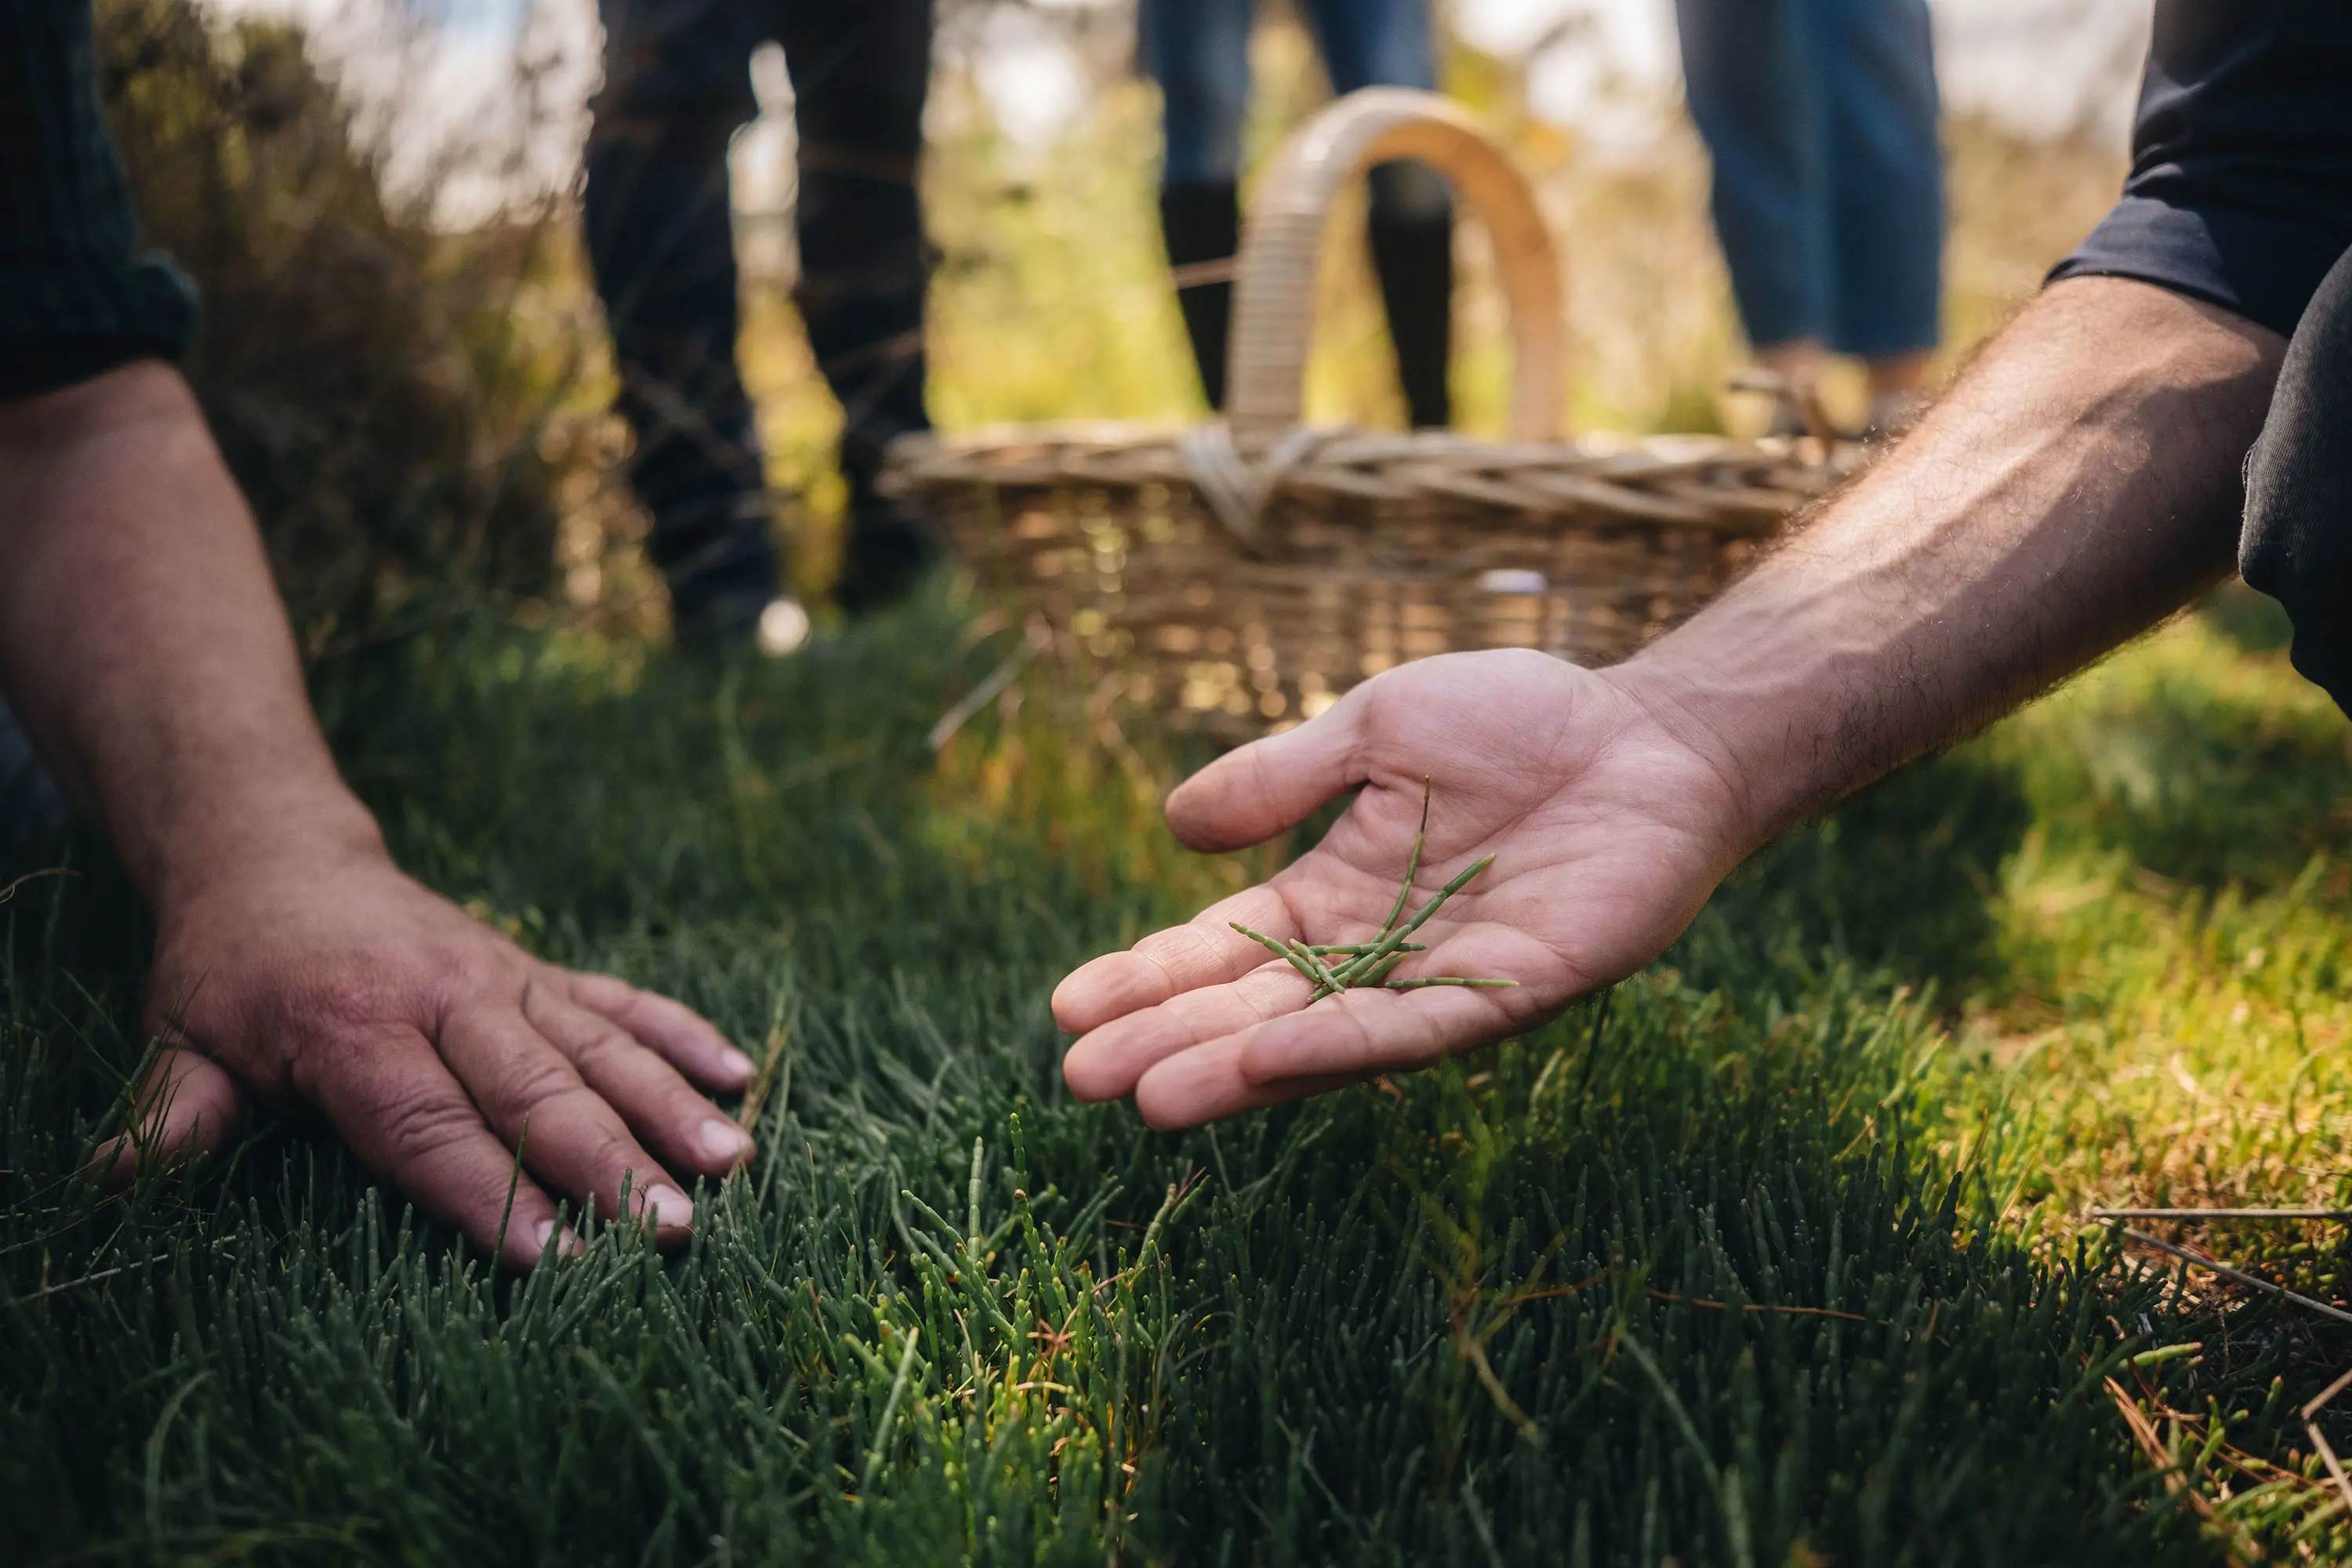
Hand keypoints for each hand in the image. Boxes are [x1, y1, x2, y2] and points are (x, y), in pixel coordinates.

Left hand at [107, 838, 756, 1264]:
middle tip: (675, 1228)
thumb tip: (111, 1186)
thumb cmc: (231, 971)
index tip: (555, 1256)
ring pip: (598, 1046)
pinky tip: (741, 1073)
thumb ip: (172, 1116)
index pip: (429, 1125)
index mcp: (353, 1027)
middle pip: (536, 1091)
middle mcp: (444, 997)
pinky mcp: (539, 968)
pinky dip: (681, 1033)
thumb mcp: (181, 1040)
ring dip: (668, 1104)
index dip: (491, 1192)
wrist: (279, 854)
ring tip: (732, 1160)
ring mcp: (504, 977)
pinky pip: (621, 999)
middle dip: (609, 1164)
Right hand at [1053, 650, 1752, 1126]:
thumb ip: (1282, 778)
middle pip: (1251, 1007)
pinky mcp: (1509, 994)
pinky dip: (1337, 1049)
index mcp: (1335, 889)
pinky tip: (1266, 1061)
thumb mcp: (1375, 729)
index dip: (1147, 975)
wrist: (1653, 731)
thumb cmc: (1519, 719)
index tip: (1067, 1005)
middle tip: (1079, 1077)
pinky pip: (1411, 1030)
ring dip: (1231, 1069)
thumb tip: (1174, 828)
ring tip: (1148, 1098)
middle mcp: (1375, 953)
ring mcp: (1438, 982)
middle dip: (1166, 1041)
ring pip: (1317, 1038)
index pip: (1221, 946)